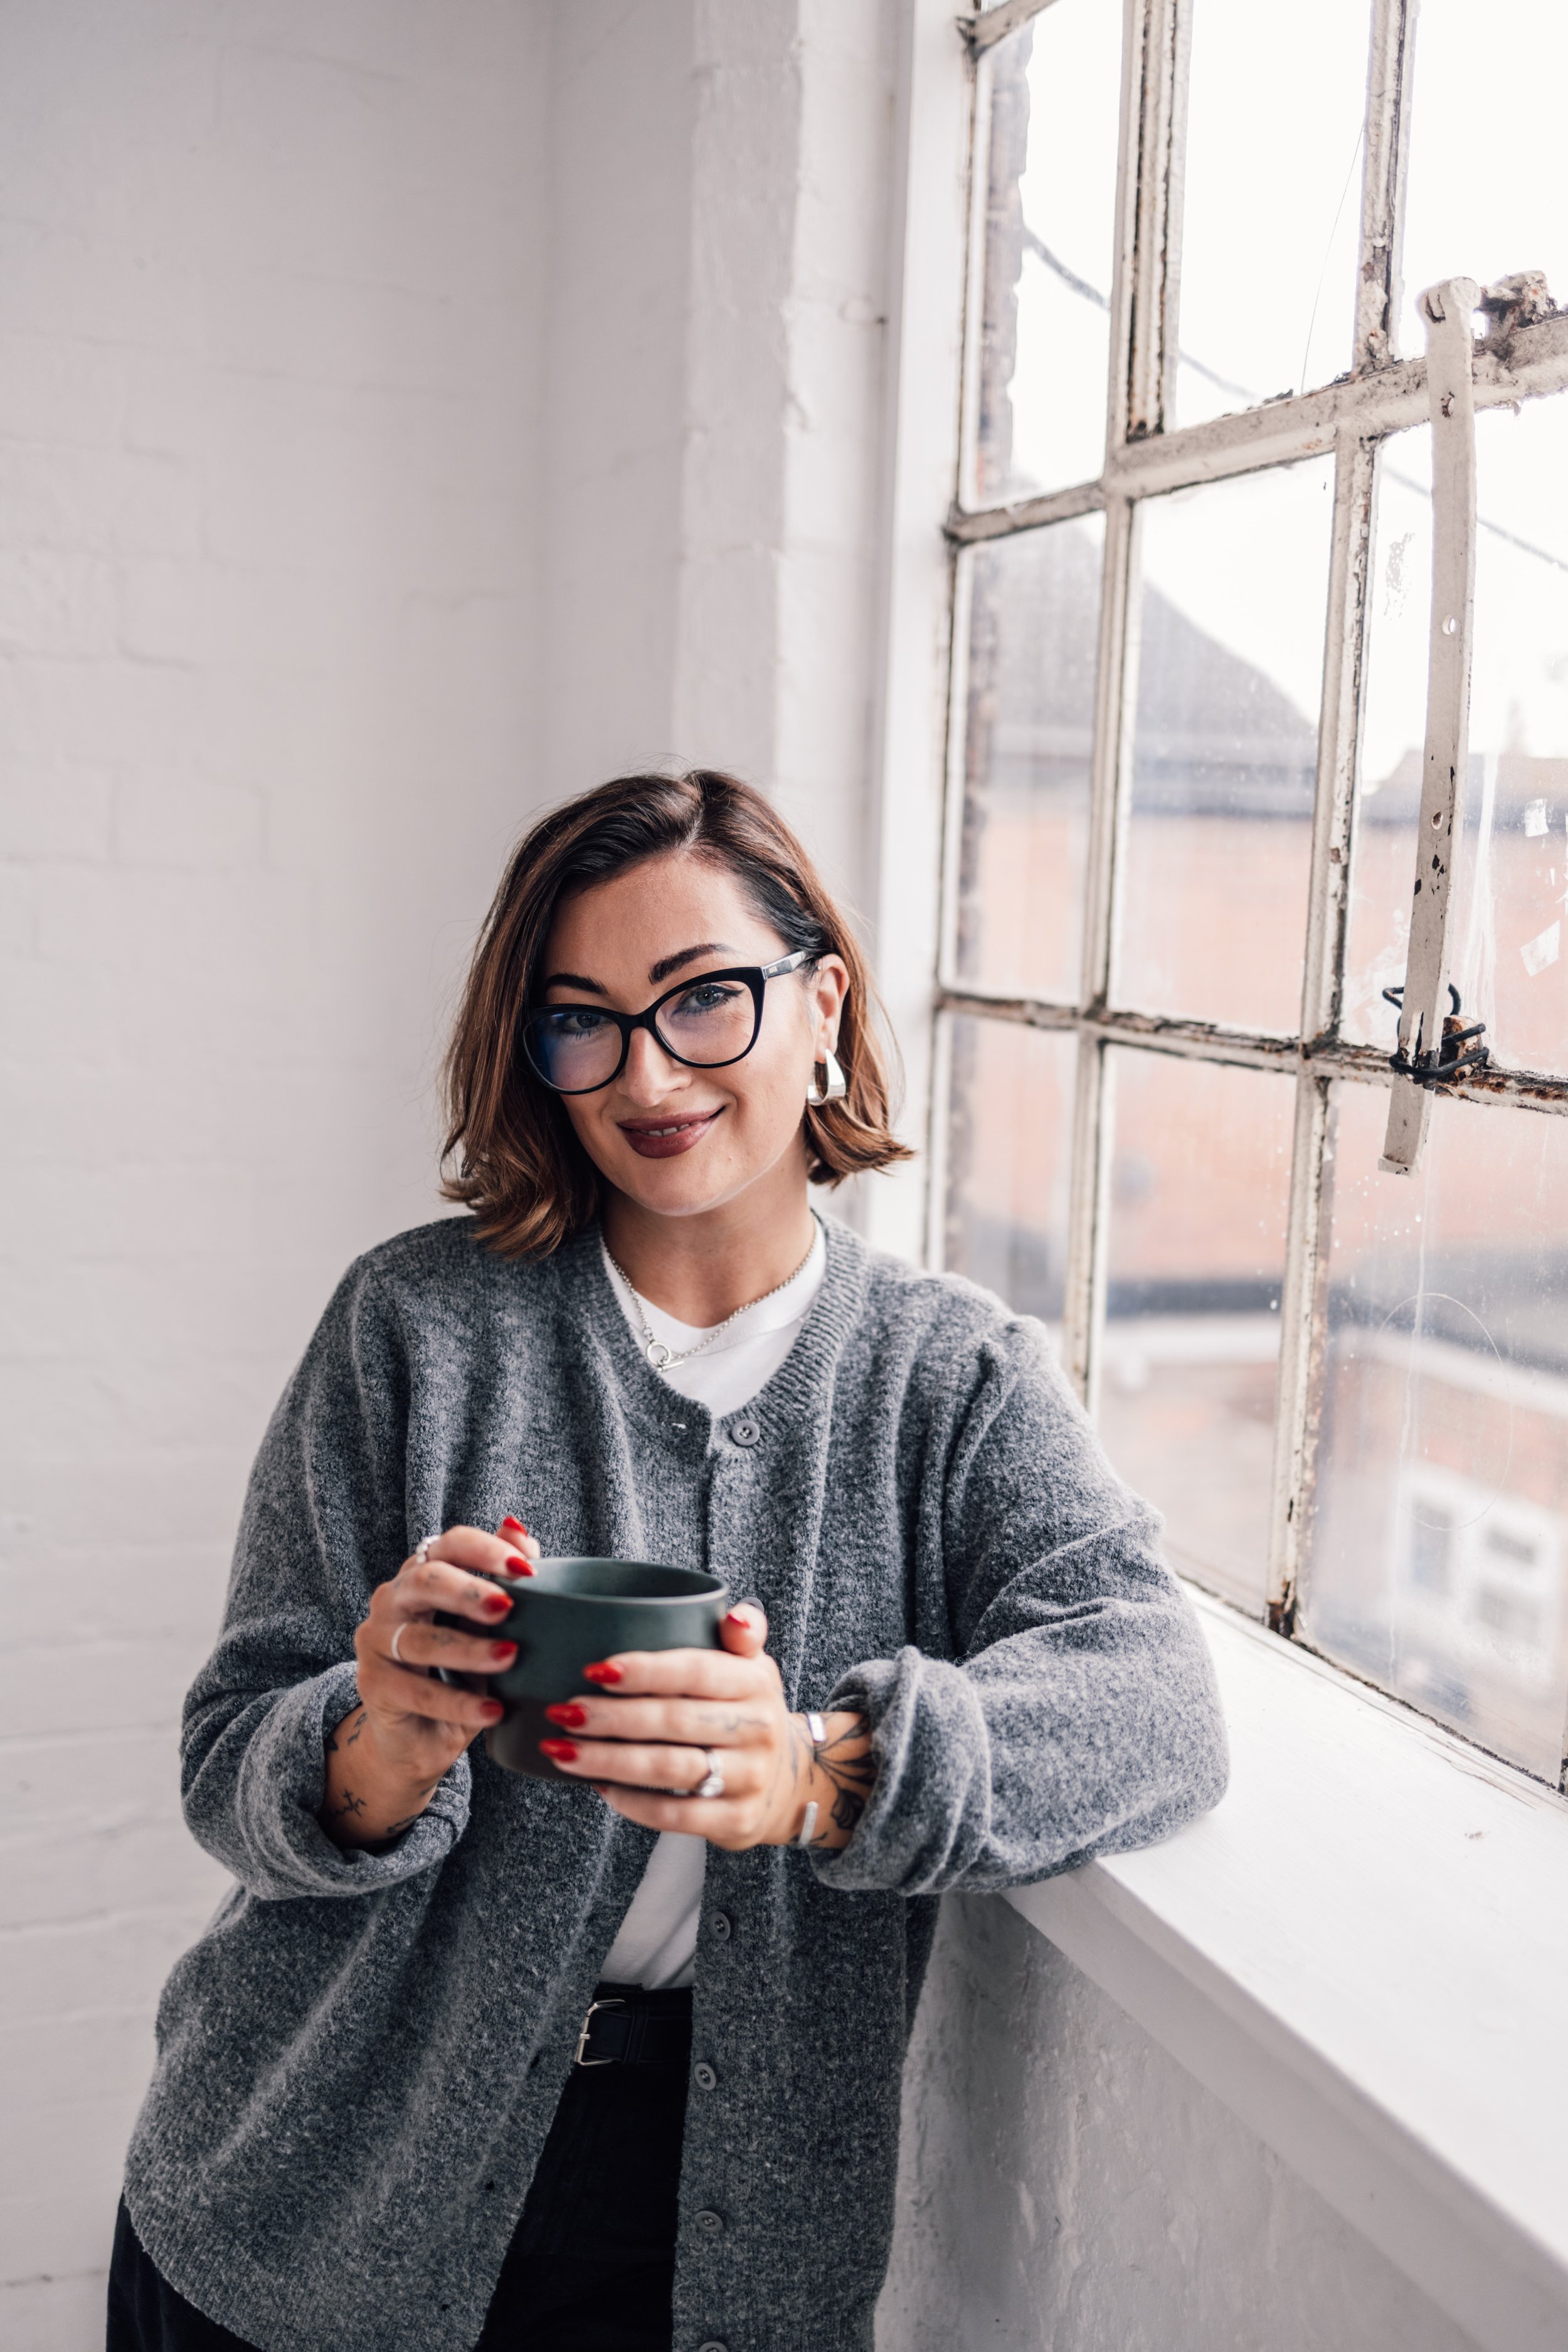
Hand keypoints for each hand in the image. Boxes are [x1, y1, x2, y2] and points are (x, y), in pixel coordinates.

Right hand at [321, 1516, 540, 1847]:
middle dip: (468, 1591)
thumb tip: (518, 1532)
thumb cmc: (460, 1673)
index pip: (449, 1545)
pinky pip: (416, 1691)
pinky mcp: (373, 1685)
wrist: (420, 1738)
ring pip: (419, 1639)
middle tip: (507, 1606)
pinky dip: (457, 1702)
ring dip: (468, 1649)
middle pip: (425, 1580)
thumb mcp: (487, 1629)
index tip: (525, 1568)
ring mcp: (377, 1641)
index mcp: (423, 1575)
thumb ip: (501, 1581)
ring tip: (508, 1658)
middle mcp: (393, 1599)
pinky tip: (491, 1711)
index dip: (485, 1550)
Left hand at [536, 1604, 875, 1852]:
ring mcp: (749, 1778)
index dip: (645, 1670)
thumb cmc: (746, 1713)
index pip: (697, 1671)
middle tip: (563, 1711)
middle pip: (674, 1721)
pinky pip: (674, 1814)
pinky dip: (631, 1802)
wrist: (790, 1784)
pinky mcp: (735, 1821)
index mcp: (756, 1682)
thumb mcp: (752, 1668)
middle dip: (611, 1717)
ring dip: (608, 1760)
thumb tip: (735, 1614)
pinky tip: (598, 1786)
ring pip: (669, 1768)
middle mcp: (758, 1729)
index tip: (594, 1670)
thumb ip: (741, 1634)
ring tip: (562, 1749)